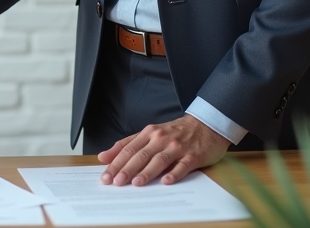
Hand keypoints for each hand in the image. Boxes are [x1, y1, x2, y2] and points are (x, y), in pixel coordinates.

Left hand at [97, 114, 229, 185]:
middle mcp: (161, 139)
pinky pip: (182, 165)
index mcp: (149, 133)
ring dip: (147, 172)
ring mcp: (177, 147)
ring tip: (136, 183)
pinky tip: (166, 182)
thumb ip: (127, 144)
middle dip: (127, 169)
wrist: (206, 125)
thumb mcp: (149, 134)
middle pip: (141, 155)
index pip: (128, 149)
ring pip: (159, 160)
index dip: (116, 163)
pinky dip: (174, 173)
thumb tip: (104, 156)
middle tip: (116, 182)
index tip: (106, 176)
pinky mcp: (193, 155)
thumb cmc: (175, 132)